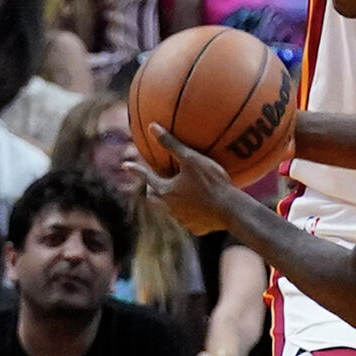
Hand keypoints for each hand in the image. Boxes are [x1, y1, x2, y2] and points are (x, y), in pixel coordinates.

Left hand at [126, 125, 240, 235]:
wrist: (230, 210)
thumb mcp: (191, 159)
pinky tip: (198, 208)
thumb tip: (152, 126)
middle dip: (151, 189)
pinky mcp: (196, 228)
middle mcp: (170, 208)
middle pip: (154, 198)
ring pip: (169, 210)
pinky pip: (188, 219)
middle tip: (153, 183)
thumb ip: (171, 144)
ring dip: (170, 201)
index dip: (136, 170)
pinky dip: (188, 211)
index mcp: (166, 191)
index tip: (125, 165)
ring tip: (177, 194)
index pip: (146, 177)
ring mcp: (183, 220)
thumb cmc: (211, 182)